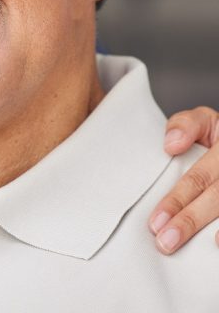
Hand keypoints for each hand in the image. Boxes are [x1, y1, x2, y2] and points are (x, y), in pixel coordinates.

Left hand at [149, 106, 218, 253]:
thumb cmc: (218, 136)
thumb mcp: (204, 121)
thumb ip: (186, 126)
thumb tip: (171, 145)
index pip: (198, 177)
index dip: (177, 200)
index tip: (156, 220)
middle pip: (215, 199)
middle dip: (188, 222)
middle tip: (164, 242)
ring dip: (205, 232)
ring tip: (184, 247)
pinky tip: (216, 246)